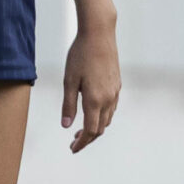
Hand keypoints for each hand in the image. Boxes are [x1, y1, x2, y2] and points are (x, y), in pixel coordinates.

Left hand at [61, 23, 120, 152]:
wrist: (99, 34)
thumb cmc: (80, 55)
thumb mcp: (69, 81)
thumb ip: (68, 105)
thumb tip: (66, 126)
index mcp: (95, 100)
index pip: (91, 130)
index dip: (82, 143)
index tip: (73, 149)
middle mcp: (108, 98)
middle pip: (101, 128)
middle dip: (88, 138)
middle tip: (74, 142)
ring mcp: (115, 91)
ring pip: (108, 118)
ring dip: (96, 127)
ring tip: (81, 129)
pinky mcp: (117, 84)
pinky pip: (112, 107)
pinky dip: (103, 116)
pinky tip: (93, 111)